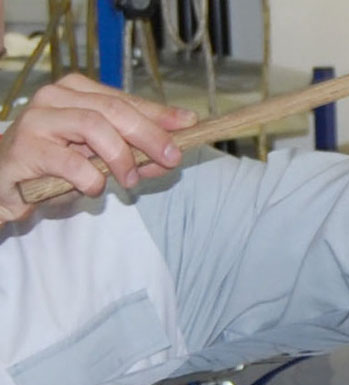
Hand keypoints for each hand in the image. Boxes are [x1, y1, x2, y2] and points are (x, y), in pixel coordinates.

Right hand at [0, 73, 197, 224]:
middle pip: (114, 110)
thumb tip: (172, 153)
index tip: (189, 124)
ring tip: (130, 180)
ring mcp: (38, 119)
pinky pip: (72, 163)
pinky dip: (91, 179)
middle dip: (150, 135)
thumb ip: (134, 150)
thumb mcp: (101, 154)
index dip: (160, 114)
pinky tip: (94, 188)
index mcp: (77, 90)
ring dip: (122, 158)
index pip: (127, 99)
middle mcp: (56, 96)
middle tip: (171, 158)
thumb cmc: (57, 165)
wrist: (5, 183)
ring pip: (94, 126)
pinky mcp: (26, 148)